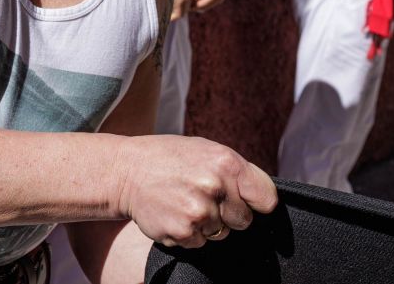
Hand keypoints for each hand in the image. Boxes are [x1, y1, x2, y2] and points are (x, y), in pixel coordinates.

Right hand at [115, 135, 278, 248]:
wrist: (127, 171)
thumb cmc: (170, 159)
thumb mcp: (206, 151)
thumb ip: (235, 172)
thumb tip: (262, 198)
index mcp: (227, 162)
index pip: (267, 197)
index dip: (258, 202)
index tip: (249, 202)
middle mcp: (215, 186)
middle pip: (244, 220)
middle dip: (229, 214)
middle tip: (204, 197)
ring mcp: (199, 211)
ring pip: (221, 233)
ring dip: (206, 224)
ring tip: (184, 201)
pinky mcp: (183, 232)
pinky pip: (200, 243)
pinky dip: (188, 234)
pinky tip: (174, 213)